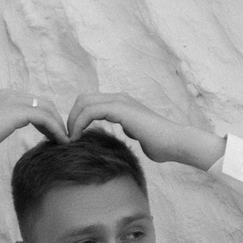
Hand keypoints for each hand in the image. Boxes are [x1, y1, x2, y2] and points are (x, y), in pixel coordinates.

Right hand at [0, 88, 64, 178]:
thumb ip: (4, 122)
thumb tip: (9, 128)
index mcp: (4, 96)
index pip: (33, 103)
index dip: (46, 118)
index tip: (52, 134)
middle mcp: (10, 94)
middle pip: (43, 103)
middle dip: (55, 120)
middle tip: (62, 137)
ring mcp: (14, 100)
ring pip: (47, 109)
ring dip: (59, 125)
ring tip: (64, 140)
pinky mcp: (17, 112)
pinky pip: (45, 118)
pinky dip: (56, 129)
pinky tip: (60, 141)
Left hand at [66, 91, 225, 170]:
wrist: (175, 143)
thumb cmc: (161, 145)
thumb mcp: (138, 135)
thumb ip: (128, 131)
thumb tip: (122, 137)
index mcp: (122, 103)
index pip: (90, 102)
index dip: (77, 118)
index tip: (73, 137)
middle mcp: (119, 98)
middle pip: (83, 99)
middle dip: (71, 118)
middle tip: (68, 138)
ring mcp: (120, 101)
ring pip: (84, 102)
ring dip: (72, 121)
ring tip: (70, 139)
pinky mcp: (121, 109)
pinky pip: (90, 111)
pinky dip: (79, 124)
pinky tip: (77, 139)